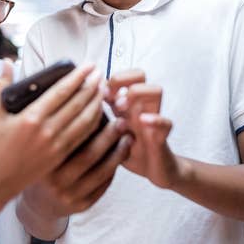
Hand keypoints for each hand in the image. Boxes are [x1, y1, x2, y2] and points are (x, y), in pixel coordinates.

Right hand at [0, 60, 106, 199]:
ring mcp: (56, 145)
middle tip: (101, 73)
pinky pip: (83, 136)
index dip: (78, 77)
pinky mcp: (61, 156)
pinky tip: (99, 113)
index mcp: (31, 117)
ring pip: (84, 120)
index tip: (88, 66)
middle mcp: (47, 130)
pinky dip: (94, 123)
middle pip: (77, 104)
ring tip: (103, 89)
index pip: (61, 92)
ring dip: (96, 103)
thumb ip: (2, 85)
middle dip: (92, 86)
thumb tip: (8, 61)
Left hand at [109, 71, 181, 188]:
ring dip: (137, 93)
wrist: (154, 170)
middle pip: (140, 74)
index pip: (122, 75)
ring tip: (122, 108)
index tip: (98, 92)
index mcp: (126, 104)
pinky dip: (155, 119)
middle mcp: (140, 106)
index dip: (109, 78)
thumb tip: (76, 104)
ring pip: (156, 90)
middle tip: (111, 97)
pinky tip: (143, 121)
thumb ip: (98, 118)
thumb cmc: (128, 150)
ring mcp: (153, 119)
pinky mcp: (162, 136)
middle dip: (124, 79)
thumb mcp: (108, 133)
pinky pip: (167, 122)